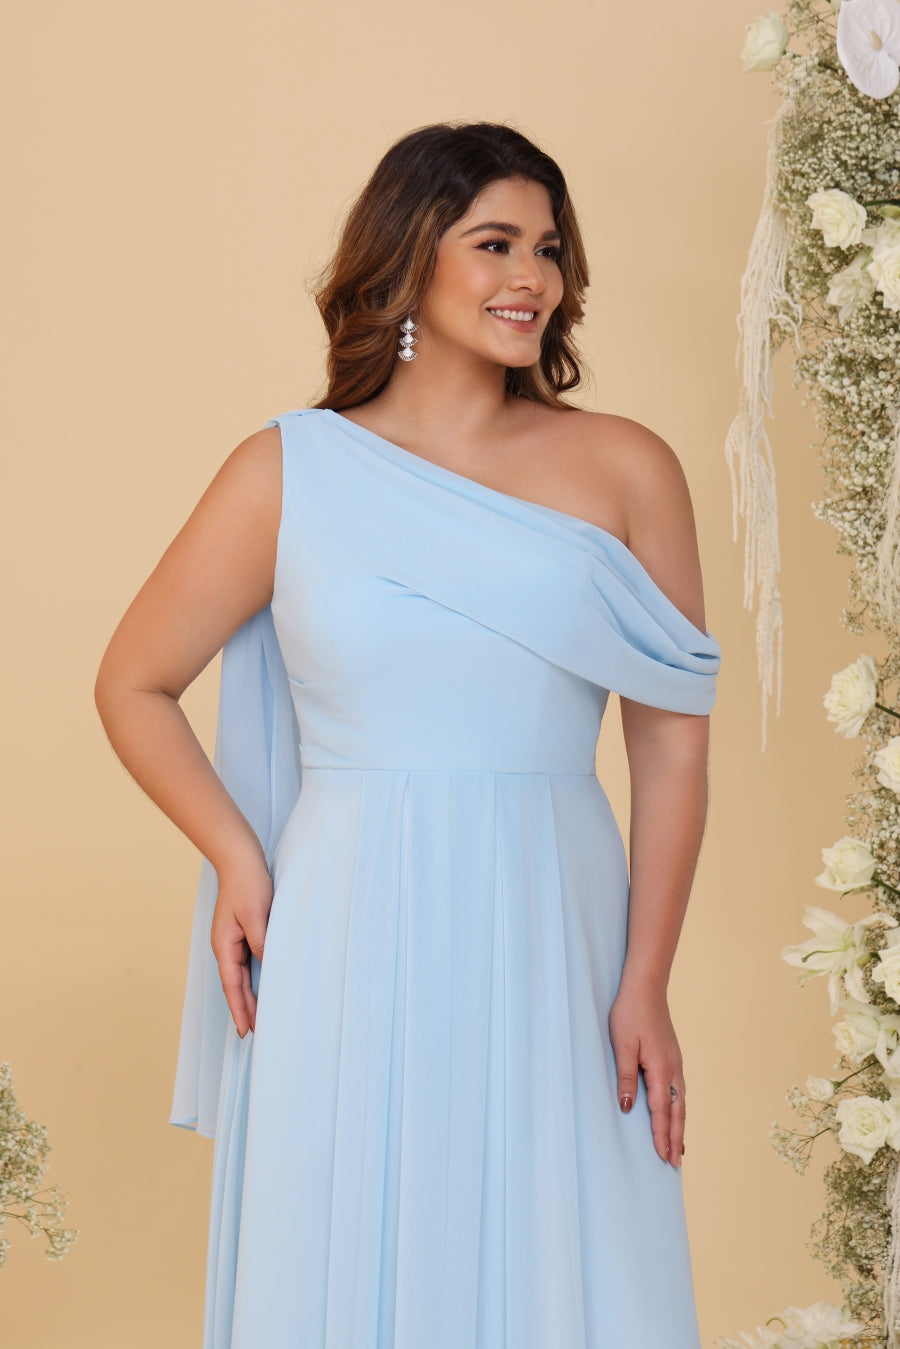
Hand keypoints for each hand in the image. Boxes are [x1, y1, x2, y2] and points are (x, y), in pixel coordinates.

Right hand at [209, 854, 273, 1037]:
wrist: (240, 858)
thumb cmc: (248, 883)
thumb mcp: (257, 913)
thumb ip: (262, 941)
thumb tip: (269, 966)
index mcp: (225, 945)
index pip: (232, 985)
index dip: (239, 1009)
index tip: (245, 1031)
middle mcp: (226, 946)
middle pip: (235, 985)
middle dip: (245, 1009)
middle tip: (256, 1033)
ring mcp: (233, 940)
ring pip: (242, 975)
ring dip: (250, 996)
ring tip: (261, 1018)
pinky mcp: (243, 932)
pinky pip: (248, 962)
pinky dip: (255, 978)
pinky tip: (265, 985)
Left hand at [608, 982, 685, 1168]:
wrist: (646, 987)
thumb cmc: (631, 1013)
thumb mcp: (623, 1045)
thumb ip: (626, 1078)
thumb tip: (629, 1108)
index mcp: (661, 1068)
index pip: (662, 1110)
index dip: (662, 1135)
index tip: (663, 1157)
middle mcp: (673, 1069)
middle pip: (677, 1111)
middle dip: (676, 1138)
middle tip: (675, 1163)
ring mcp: (676, 1063)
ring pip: (681, 1102)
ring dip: (680, 1126)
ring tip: (679, 1148)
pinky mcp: (673, 1057)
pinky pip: (679, 1091)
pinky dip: (679, 1109)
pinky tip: (677, 1114)